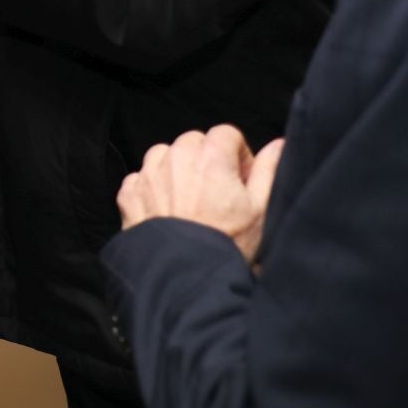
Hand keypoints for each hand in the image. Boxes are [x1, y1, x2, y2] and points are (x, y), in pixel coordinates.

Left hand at [117, 125, 283, 265]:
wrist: (184, 274)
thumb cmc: (227, 242)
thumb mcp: (261, 208)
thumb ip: (269, 169)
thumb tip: (278, 144)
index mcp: (210, 156)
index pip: (226, 133)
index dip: (237, 154)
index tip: (240, 178)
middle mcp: (175, 157)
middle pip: (194, 142)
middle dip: (207, 159)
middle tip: (217, 191)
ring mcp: (148, 174)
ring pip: (165, 154)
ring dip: (177, 168)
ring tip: (190, 200)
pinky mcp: (129, 192)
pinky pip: (142, 177)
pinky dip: (153, 187)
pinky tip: (168, 209)